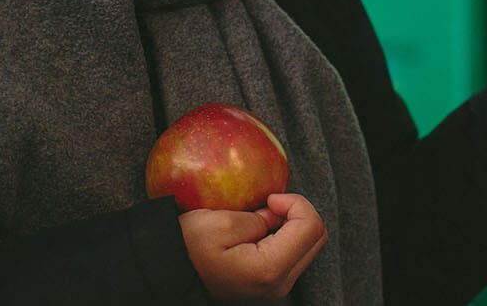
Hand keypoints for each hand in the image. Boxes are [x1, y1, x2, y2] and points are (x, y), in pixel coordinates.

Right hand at [180, 193, 327, 303]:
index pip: (310, 226)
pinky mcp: (269, 286)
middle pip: (316, 238)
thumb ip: (259, 217)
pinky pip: (291, 255)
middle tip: (267, 204)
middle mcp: (280, 285)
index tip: (269, 197)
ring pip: (306, 246)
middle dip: (296, 213)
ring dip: (289, 225)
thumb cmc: (188, 249)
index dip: (295, 202)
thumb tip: (278, 216)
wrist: (170, 275)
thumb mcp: (221, 222)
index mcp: (270, 269)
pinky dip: (283, 237)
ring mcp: (276, 289)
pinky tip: (259, 231)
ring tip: (260, 217)